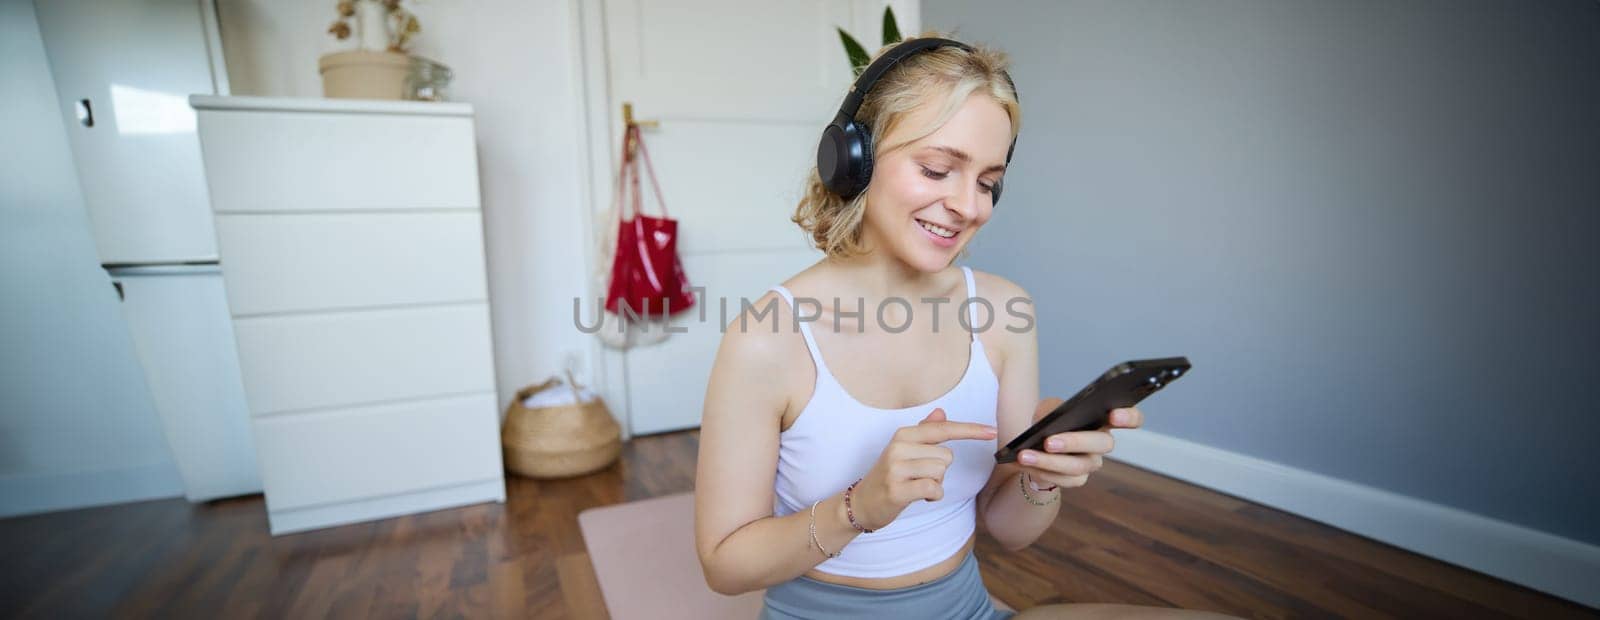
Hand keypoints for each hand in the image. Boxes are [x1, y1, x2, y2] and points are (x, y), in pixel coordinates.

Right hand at [851, 407, 997, 530]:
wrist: (862, 503)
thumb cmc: (889, 476)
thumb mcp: (905, 451)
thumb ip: (924, 432)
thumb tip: (941, 412)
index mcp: (903, 435)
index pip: (943, 428)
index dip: (970, 430)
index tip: (992, 431)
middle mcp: (898, 447)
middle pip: (947, 455)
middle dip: (940, 470)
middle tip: (919, 476)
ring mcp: (896, 468)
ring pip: (941, 472)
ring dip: (936, 483)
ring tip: (916, 486)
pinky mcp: (897, 489)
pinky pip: (934, 488)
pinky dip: (933, 496)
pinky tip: (920, 496)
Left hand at [1015, 397, 1142, 489]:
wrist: (1037, 447)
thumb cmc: (1050, 422)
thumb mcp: (1049, 409)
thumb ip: (1053, 409)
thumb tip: (1050, 421)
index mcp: (1103, 420)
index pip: (1132, 418)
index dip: (1129, 417)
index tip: (1114, 415)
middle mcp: (1102, 443)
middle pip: (1102, 444)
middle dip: (1075, 442)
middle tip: (1049, 441)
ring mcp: (1092, 463)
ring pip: (1078, 466)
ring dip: (1048, 461)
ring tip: (1024, 455)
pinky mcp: (1077, 480)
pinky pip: (1063, 480)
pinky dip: (1041, 470)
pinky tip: (1023, 463)